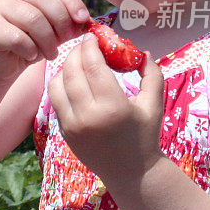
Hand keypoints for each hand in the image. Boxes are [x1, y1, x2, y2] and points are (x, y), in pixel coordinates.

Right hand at [0, 0, 90, 81]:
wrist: (3, 62)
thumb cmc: (31, 42)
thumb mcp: (54, 30)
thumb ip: (68, 21)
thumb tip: (87, 21)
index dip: (72, 2)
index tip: (84, 20)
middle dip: (61, 22)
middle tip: (65, 41)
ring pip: (32, 19)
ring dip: (47, 40)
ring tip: (51, 53)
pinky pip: (17, 38)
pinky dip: (30, 50)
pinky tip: (32, 55)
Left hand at [48, 33, 164, 184]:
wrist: (131, 173)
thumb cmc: (145, 136)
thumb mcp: (154, 104)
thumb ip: (152, 75)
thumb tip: (142, 51)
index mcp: (112, 107)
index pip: (93, 67)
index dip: (90, 47)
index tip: (92, 36)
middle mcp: (88, 115)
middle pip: (72, 71)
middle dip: (76, 53)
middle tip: (84, 45)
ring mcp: (72, 125)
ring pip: (57, 84)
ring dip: (65, 67)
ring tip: (77, 62)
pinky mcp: (64, 131)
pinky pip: (55, 100)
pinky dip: (60, 84)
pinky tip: (72, 79)